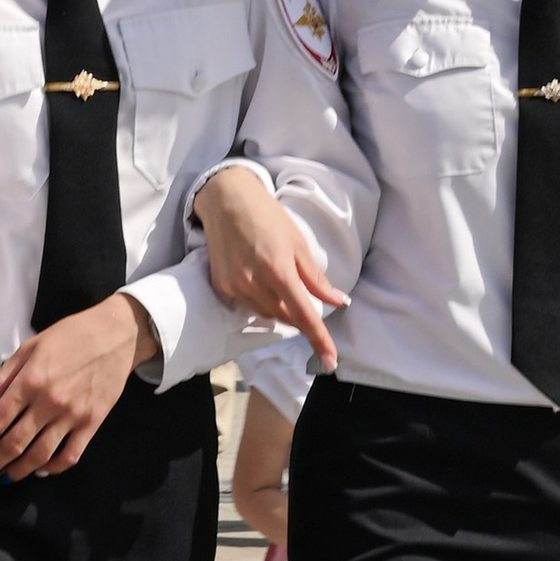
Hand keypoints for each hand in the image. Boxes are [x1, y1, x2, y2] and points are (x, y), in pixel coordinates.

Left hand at [0, 292, 156, 482]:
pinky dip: (53, 468)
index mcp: (30, 381)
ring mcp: (72, 415)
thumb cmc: (70, 336)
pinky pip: (70, 455)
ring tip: (5, 476)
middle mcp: (49, 402)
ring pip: (40, 455)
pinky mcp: (92, 423)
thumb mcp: (29, 347)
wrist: (115, 335)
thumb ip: (4, 376)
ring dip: (18, 471)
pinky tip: (41, 470)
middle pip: (14, 443)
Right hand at [195, 164, 346, 367]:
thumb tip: (338, 301)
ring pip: (266, 313)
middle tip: (303, 296)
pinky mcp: (221, 286)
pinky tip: (258, 278)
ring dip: (279, 307)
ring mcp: (234, 286)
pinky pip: (247, 305)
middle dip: (299, 315)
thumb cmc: (268, 217)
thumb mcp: (298, 244)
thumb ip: (316, 279)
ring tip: (277, 280)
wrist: (226, 200)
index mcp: (279, 271)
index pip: (304, 316)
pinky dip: (259, 299)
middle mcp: (254, 283)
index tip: (331, 360)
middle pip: (285, 317)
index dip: (319, 340)